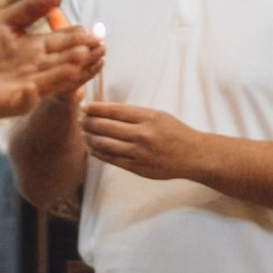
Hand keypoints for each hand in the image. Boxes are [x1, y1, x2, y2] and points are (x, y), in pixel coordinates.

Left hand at [0, 0, 102, 125]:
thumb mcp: (5, 20)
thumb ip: (30, 8)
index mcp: (38, 47)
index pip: (65, 41)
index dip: (80, 38)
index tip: (94, 33)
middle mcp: (39, 67)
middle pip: (65, 60)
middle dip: (82, 55)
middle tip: (98, 48)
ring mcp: (29, 86)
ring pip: (53, 79)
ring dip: (65, 72)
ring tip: (78, 62)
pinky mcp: (14, 102)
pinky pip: (25, 99)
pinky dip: (30, 94)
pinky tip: (35, 87)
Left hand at [79, 99, 212, 185]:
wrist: (193, 156)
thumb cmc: (175, 132)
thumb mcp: (158, 115)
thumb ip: (135, 114)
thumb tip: (107, 111)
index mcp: (148, 118)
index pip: (115, 111)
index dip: (96, 108)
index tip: (85, 106)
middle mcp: (142, 135)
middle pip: (106, 127)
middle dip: (88, 122)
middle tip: (80, 118)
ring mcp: (138, 153)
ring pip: (105, 144)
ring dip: (90, 137)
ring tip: (83, 132)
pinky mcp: (136, 167)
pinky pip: (111, 159)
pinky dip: (98, 152)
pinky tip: (92, 147)